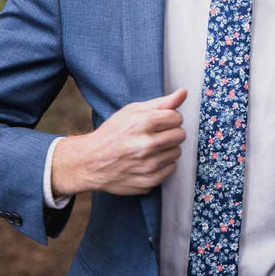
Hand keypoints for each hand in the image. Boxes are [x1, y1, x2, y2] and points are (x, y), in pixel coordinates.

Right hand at [51, 88, 186, 196]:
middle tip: (156, 135)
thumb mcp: (132, 111)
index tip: (161, 121)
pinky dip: (163, 165)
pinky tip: (149, 160)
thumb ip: (160, 103)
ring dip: (167, 149)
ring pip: (176, 153)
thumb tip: (183, 93)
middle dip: (171, 133)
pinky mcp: (148, 182)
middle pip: (180, 135)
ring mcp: (148, 166)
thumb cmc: (111, 134)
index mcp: (142, 123)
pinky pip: (170, 170)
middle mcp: (146, 145)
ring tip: (150, 148)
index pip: (176, 117)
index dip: (170, 118)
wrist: (90, 162)